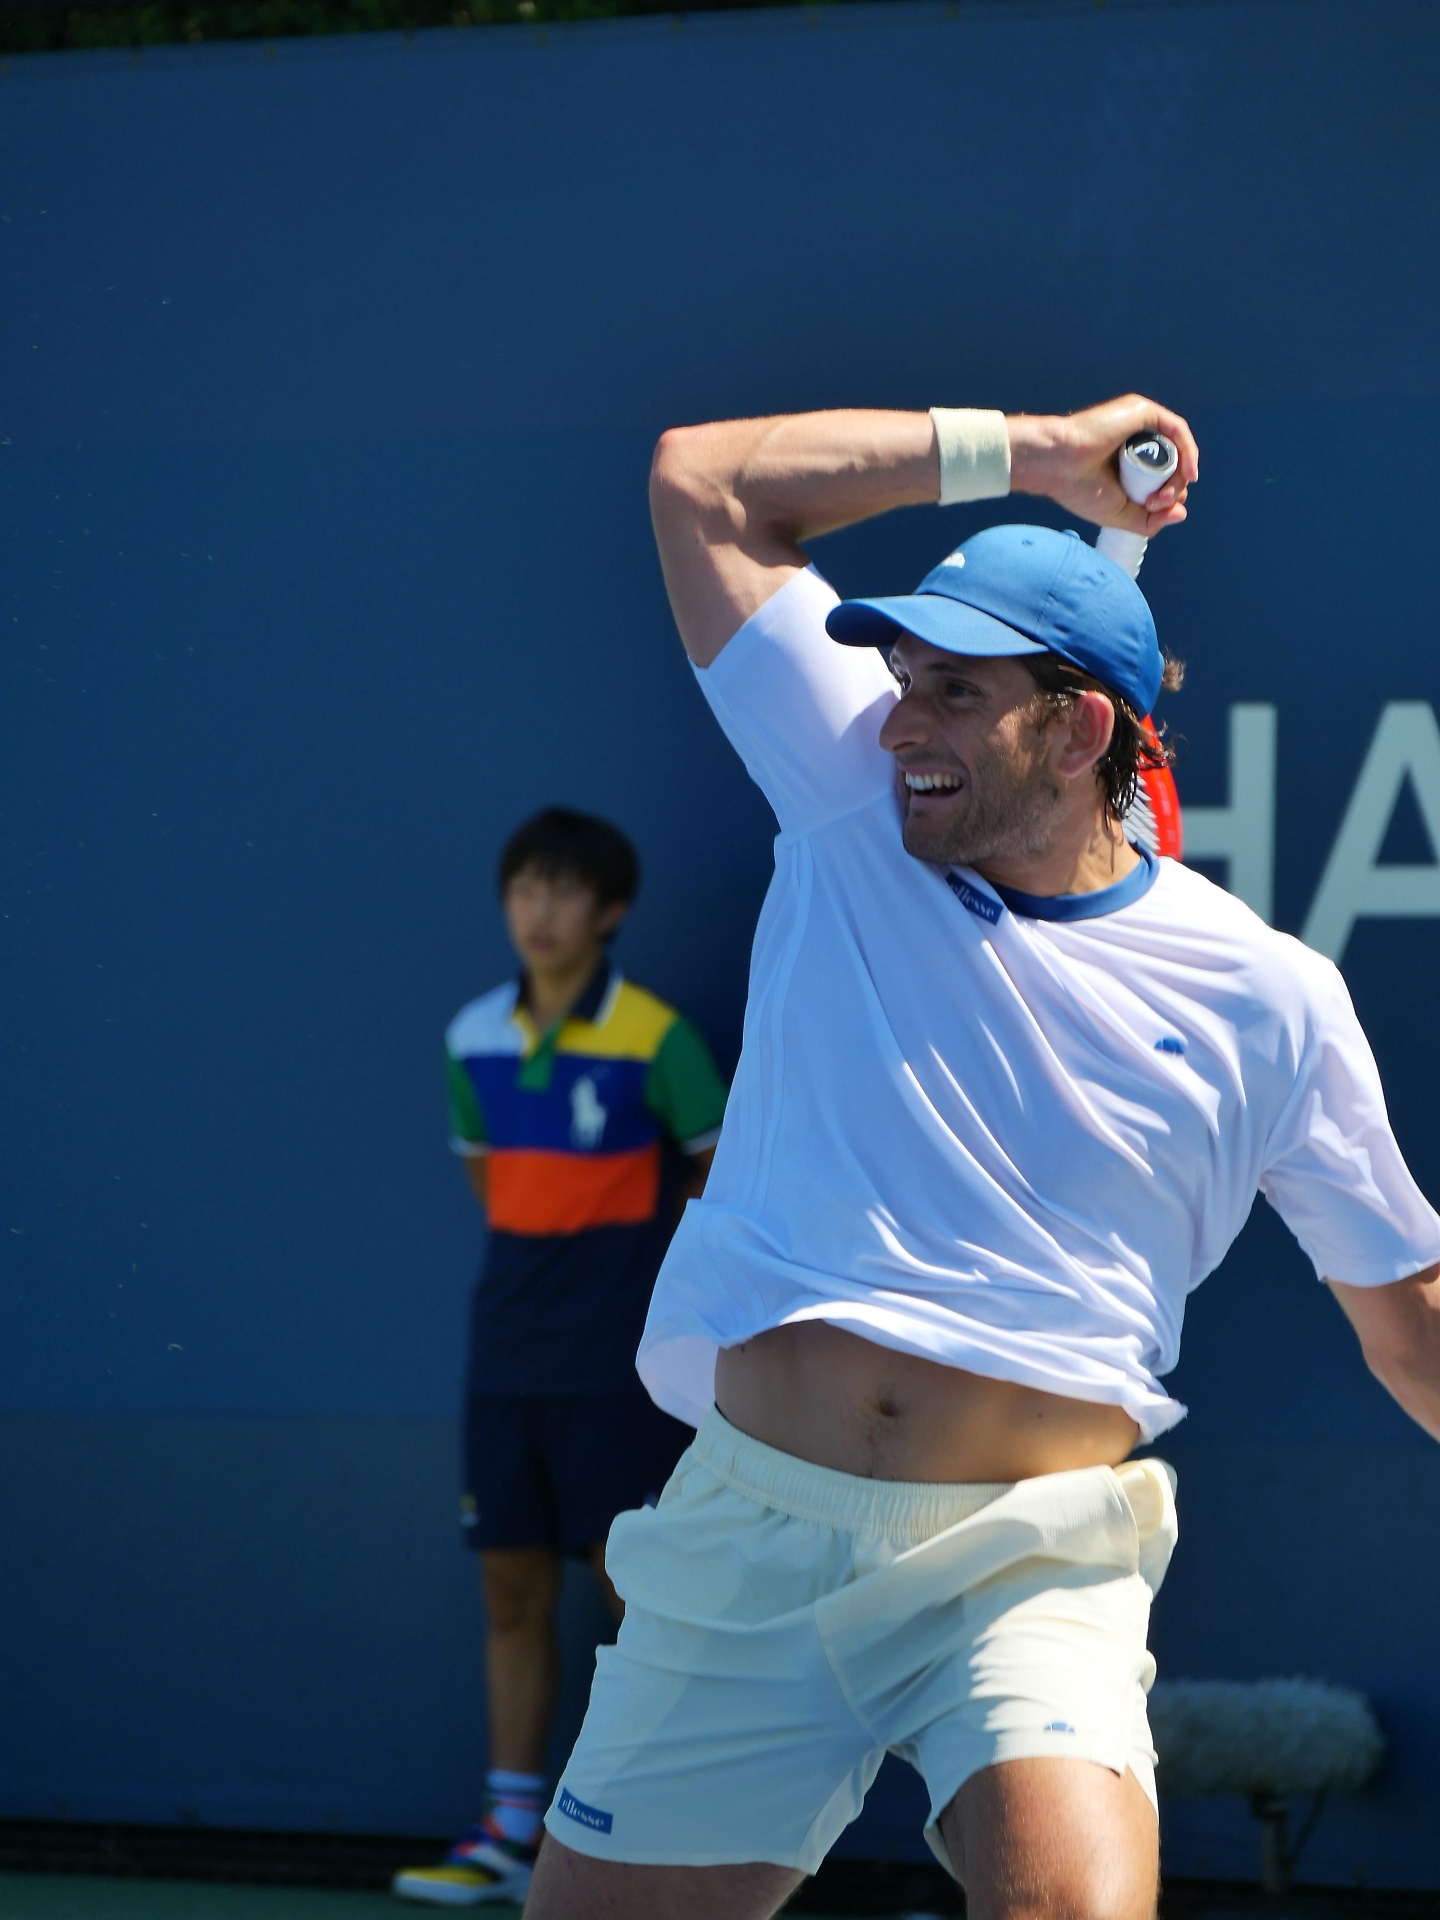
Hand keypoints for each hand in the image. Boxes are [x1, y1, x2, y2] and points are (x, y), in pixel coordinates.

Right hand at [1008, 394, 1198, 536]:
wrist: (1058, 467)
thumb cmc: (1079, 490)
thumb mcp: (1120, 515)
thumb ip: (1151, 520)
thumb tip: (1182, 513)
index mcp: (1128, 463)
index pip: (1162, 478)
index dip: (1168, 496)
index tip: (1154, 509)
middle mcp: (1136, 442)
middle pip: (1173, 464)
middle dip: (1174, 489)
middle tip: (1156, 503)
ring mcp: (1140, 425)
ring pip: (1177, 450)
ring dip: (1178, 477)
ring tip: (1163, 495)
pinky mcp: (1142, 413)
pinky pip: (1177, 430)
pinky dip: (1189, 452)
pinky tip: (1189, 473)